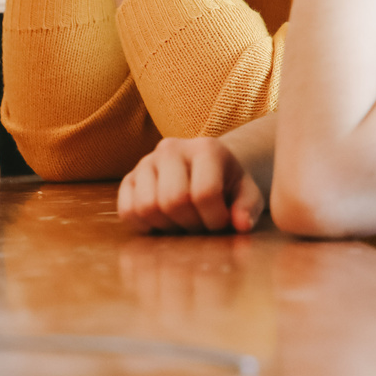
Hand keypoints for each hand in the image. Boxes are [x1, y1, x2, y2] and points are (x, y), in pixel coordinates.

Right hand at [118, 136, 265, 233]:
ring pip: (147, 207)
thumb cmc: (228, 185)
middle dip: (191, 224)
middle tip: (202, 225)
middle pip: (173, 200)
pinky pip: (127, 211)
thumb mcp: (247, 193)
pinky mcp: (128, 178)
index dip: (215, 220)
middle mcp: (171, 148)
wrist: (205, 170)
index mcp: (205, 148)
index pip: (204, 192)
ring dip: (168, 227)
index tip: (223, 223)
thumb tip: (241, 224)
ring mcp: (146, 162)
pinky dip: (144, 226)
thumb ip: (248, 207)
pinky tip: (164, 222)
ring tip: (184, 223)